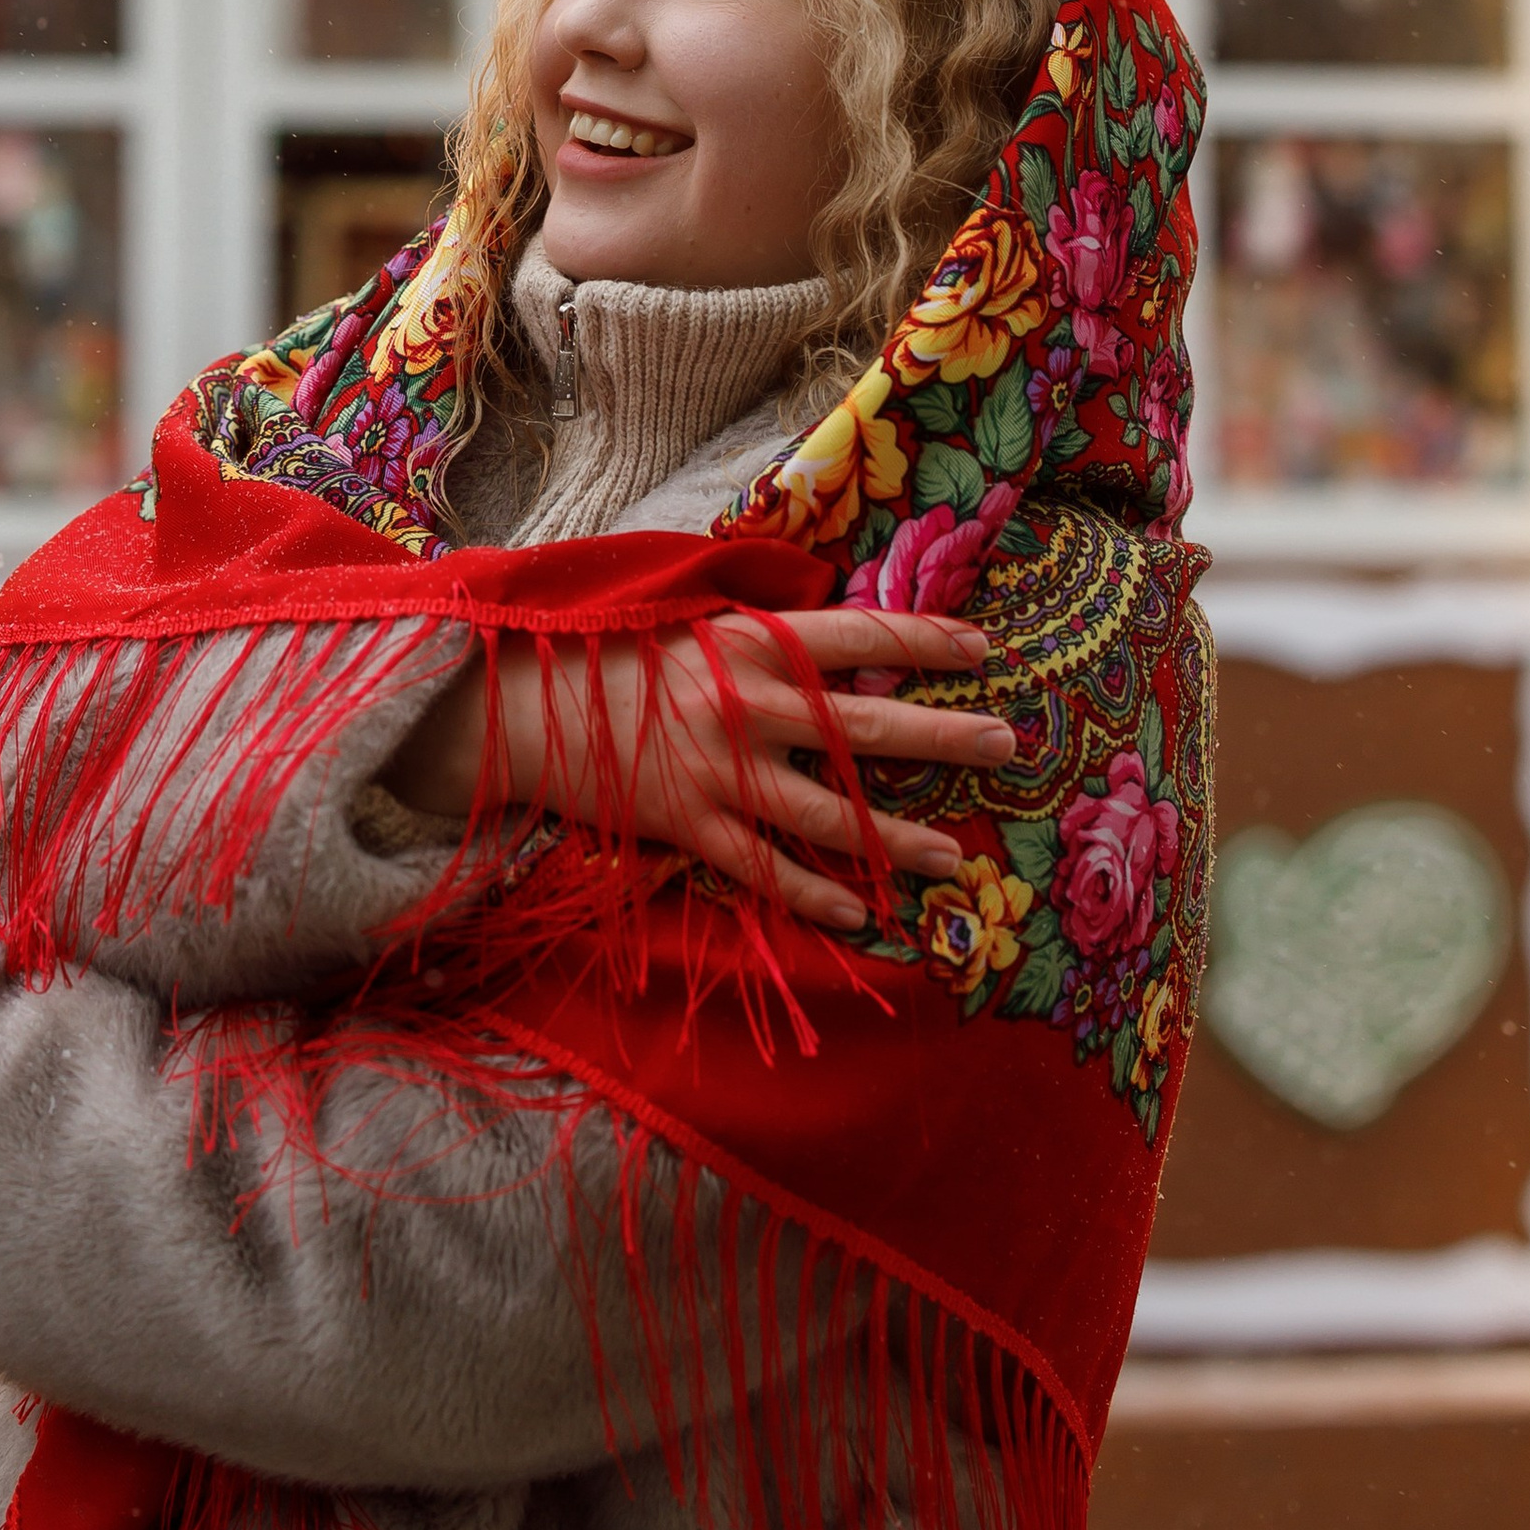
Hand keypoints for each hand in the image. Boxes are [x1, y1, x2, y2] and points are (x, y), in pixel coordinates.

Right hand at [384, 607, 1013, 932]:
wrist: (523, 707)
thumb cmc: (612, 650)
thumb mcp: (690, 614)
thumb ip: (762, 626)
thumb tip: (831, 618)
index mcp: (750, 641)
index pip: (860, 636)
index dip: (926, 639)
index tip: (983, 646)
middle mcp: (747, 705)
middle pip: (868, 728)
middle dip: (945, 735)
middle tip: (1006, 743)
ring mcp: (720, 772)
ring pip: (831, 816)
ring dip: (898, 839)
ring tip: (954, 856)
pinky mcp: (690, 826)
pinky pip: (766, 871)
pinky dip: (815, 897)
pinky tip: (860, 915)